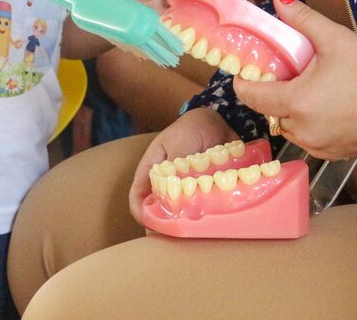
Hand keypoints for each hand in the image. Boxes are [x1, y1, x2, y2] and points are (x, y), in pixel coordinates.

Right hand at [128, 107, 235, 223]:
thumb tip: (171, 195)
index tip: (153, 225)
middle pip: (159, 212)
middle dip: (165, 226)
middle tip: (176, 235)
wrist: (219, 120)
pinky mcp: (203, 193)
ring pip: (180, 215)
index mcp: (151, 171)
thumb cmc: (192, 128)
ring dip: (186, 223)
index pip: (137, 197)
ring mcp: (185, 190)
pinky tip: (212, 220)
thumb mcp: (178, 143)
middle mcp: (166, 185)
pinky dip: (205, 216)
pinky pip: (201, 210)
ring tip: (195, 230)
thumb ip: (173, 168)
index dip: (142, 214)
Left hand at [232, 0, 356, 159]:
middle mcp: (302, 130)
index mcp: (296, 102)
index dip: (244, 83)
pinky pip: (307, 138)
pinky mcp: (332, 154)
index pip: (251, 97)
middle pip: (270, 111)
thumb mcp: (334, 39)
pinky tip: (325, 107)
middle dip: (274, 93)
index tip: (246, 71)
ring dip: (291, 111)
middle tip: (288, 73)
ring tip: (310, 89)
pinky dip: (309, 124)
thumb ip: (301, 18)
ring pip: (288, 127)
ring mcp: (317, 145)